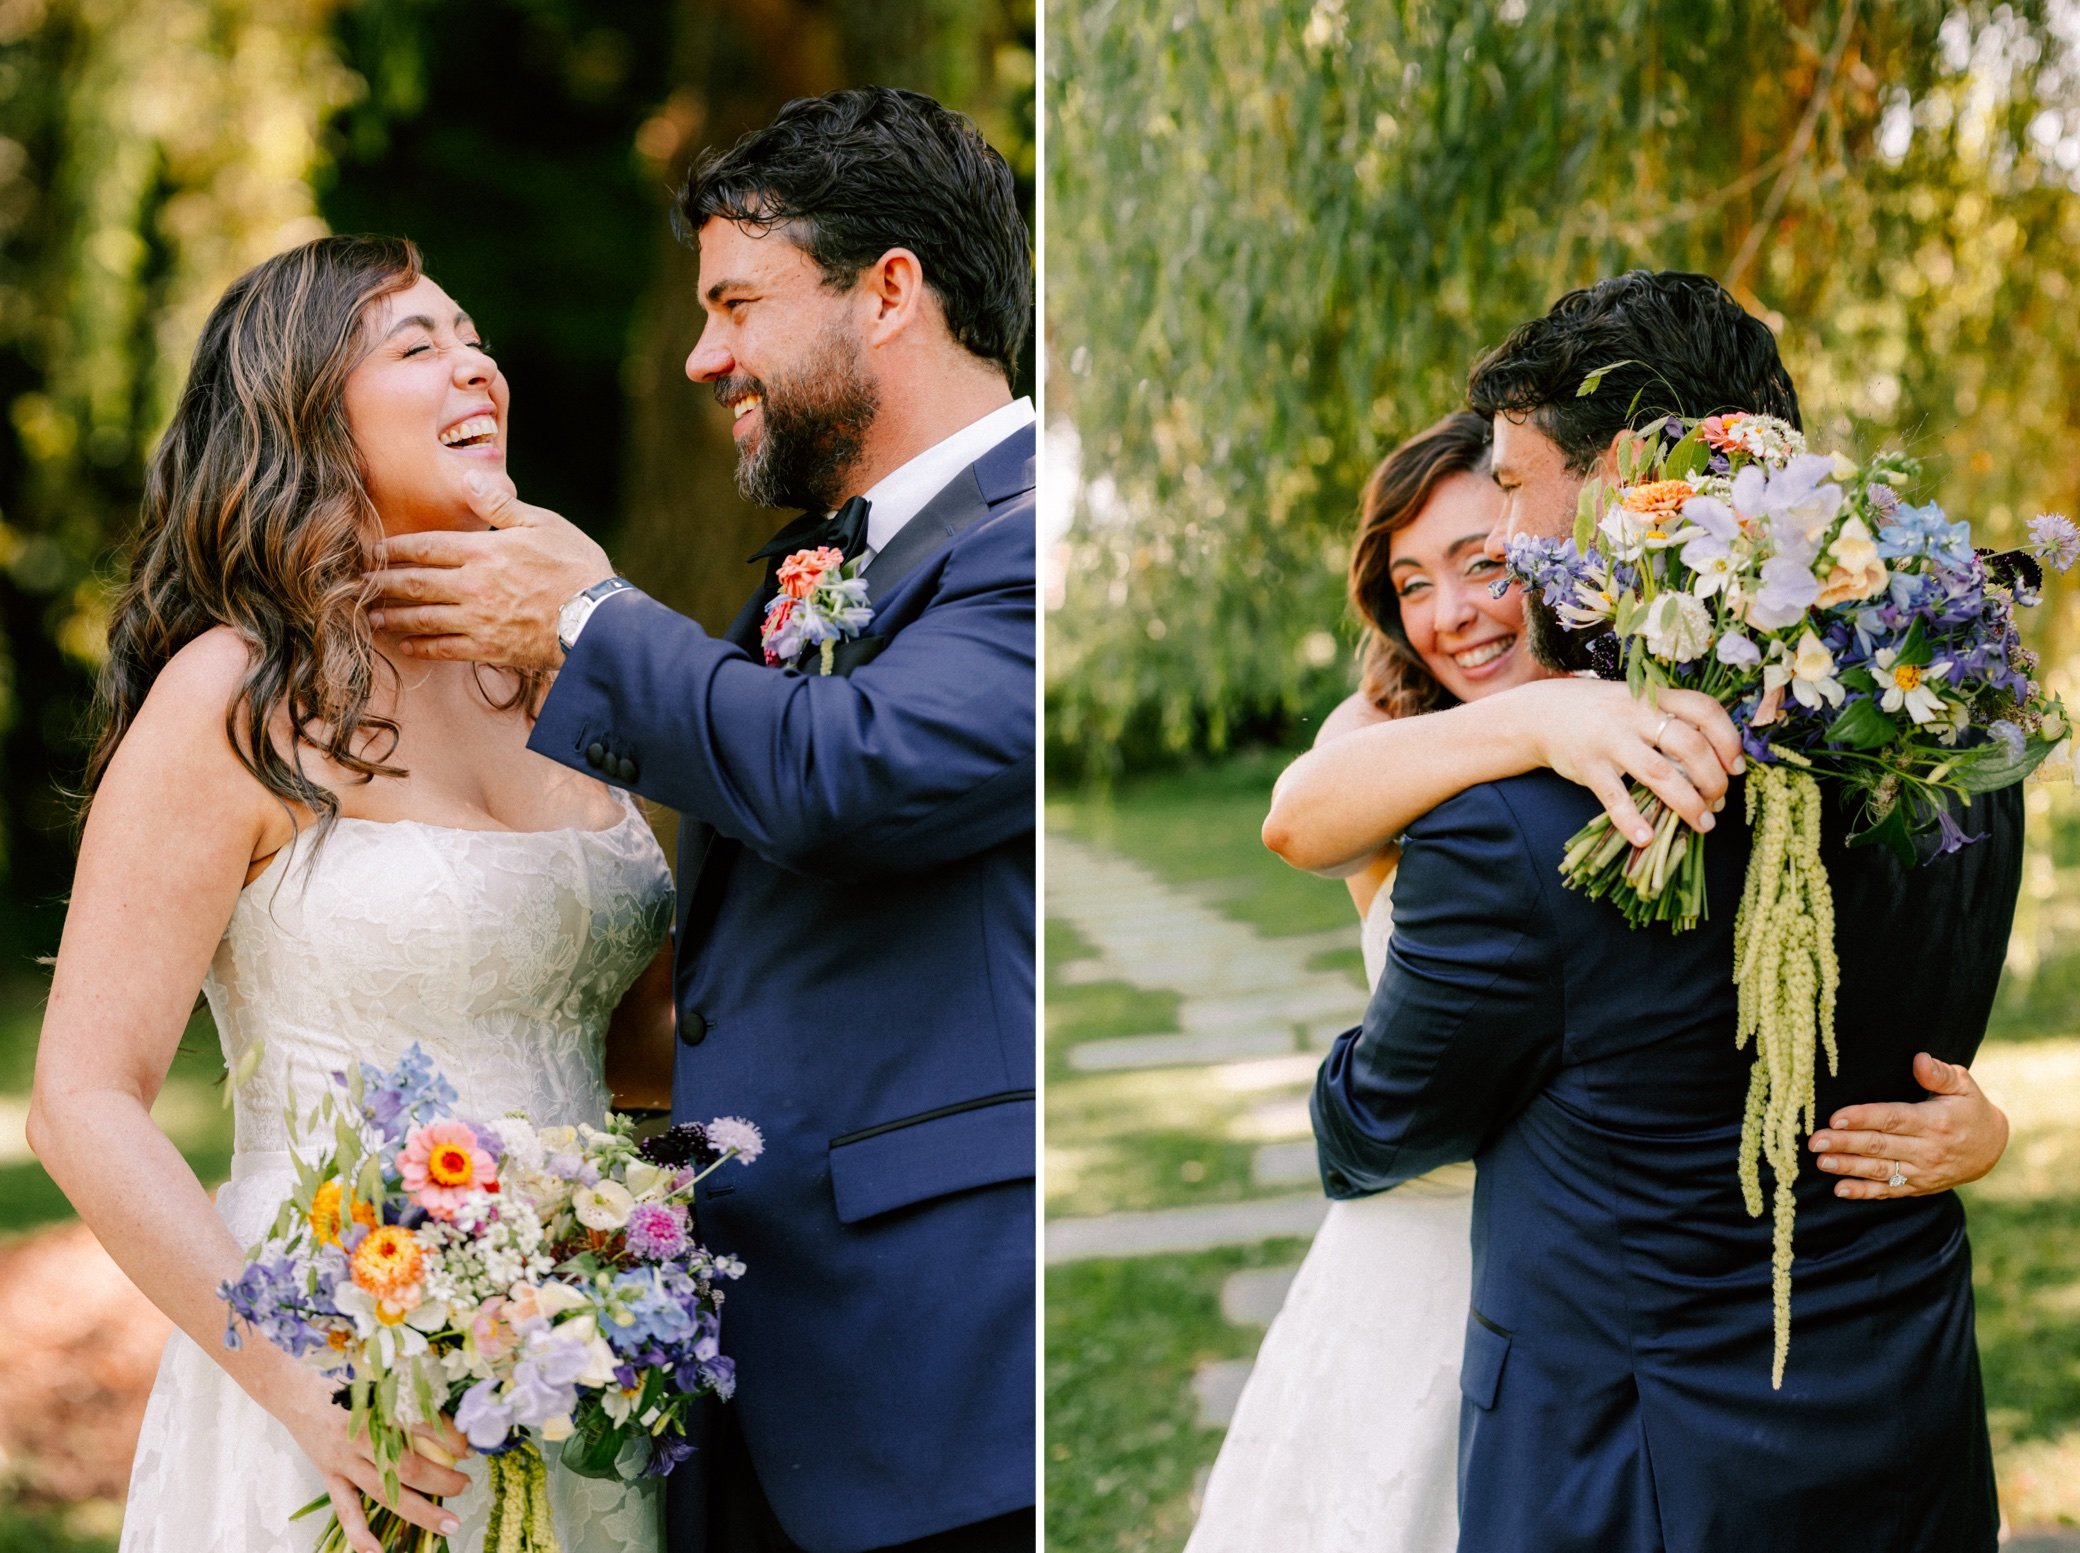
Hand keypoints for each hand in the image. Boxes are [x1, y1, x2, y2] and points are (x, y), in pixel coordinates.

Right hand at [273, 1368, 471, 1552]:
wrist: (295, 1394)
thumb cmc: (345, 1387)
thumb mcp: (380, 1385)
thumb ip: (409, 1401)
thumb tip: (451, 1422)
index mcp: (377, 1410)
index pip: (421, 1426)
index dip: (449, 1438)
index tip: (469, 1447)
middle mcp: (361, 1440)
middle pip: (407, 1468)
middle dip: (442, 1481)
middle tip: (466, 1485)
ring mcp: (344, 1463)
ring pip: (385, 1493)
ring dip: (420, 1511)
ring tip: (449, 1522)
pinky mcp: (330, 1478)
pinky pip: (346, 1511)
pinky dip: (360, 1534)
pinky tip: (377, 1552)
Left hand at [366, 472, 612, 672]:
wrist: (598, 620)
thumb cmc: (577, 567)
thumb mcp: (544, 524)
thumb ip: (501, 504)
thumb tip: (468, 480)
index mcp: (483, 550)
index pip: (426, 546)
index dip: (395, 548)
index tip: (373, 550)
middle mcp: (472, 585)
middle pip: (416, 583)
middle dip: (384, 583)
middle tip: (360, 584)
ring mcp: (478, 619)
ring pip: (423, 618)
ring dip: (394, 617)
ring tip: (372, 617)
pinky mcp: (489, 648)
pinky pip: (445, 649)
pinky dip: (422, 647)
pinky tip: (407, 646)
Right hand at [1525, 680, 1744, 845]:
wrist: (1541, 714)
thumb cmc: (1600, 712)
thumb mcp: (1636, 701)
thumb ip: (1670, 718)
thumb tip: (1717, 756)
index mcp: (1653, 696)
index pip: (1705, 709)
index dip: (1729, 739)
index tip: (1737, 767)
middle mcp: (1635, 714)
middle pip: (1690, 745)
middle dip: (1714, 779)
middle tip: (1719, 800)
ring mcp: (1611, 739)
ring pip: (1661, 773)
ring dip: (1688, 804)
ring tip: (1703, 823)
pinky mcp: (1588, 765)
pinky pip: (1615, 797)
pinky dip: (1632, 820)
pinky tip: (1646, 838)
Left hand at [1808, 1052, 2008, 1199]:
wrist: (1991, 1148)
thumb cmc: (1970, 1109)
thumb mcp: (1963, 1086)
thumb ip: (1939, 1074)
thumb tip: (1919, 1059)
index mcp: (1934, 1122)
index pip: (1892, 1119)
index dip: (1863, 1118)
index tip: (1836, 1117)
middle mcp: (1928, 1150)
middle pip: (1880, 1146)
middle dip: (1845, 1143)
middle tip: (1815, 1140)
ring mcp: (1922, 1172)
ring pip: (1880, 1170)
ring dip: (1848, 1167)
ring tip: (1822, 1161)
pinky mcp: (1919, 1187)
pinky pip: (1889, 1191)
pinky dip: (1864, 1192)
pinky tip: (1839, 1190)